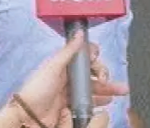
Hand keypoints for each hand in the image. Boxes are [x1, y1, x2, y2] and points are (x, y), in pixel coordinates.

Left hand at [14, 31, 128, 126]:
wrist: (29, 116)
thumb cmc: (37, 89)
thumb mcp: (53, 67)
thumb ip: (68, 51)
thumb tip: (80, 33)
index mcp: (64, 66)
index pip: (85, 58)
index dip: (94, 58)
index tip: (97, 61)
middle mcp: (69, 79)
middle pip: (93, 74)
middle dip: (105, 74)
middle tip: (106, 79)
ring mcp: (72, 94)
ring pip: (95, 88)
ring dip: (109, 88)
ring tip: (120, 92)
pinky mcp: (74, 108)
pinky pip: (91, 103)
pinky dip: (101, 102)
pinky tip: (108, 102)